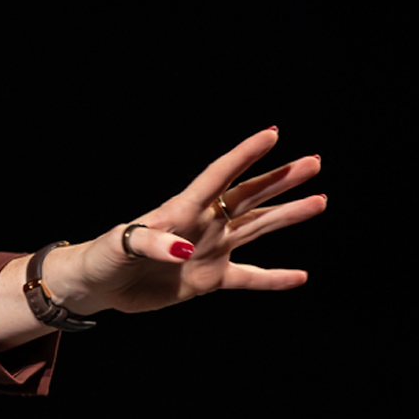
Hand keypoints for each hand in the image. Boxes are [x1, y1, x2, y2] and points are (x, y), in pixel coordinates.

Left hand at [41, 128, 325, 317]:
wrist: (99, 285)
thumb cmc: (103, 256)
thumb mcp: (119, 245)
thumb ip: (150, 242)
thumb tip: (186, 250)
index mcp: (181, 209)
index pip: (219, 175)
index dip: (245, 154)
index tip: (273, 133)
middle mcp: (203, 224)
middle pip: (249, 196)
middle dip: (280, 179)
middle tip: (313, 162)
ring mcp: (210, 250)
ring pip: (258, 228)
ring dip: (288, 215)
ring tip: (320, 200)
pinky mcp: (209, 280)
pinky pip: (250, 277)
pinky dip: (275, 279)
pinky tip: (302, 276)